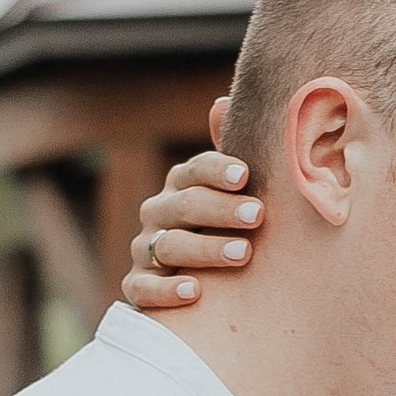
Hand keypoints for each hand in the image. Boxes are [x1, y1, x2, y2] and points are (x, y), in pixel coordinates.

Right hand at [124, 98, 264, 313]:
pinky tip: (195, 292)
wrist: (217, 291)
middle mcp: (158, 213)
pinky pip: (144, 289)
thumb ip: (233, 158)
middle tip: (257, 215)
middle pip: (184, 206)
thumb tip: (222, 103)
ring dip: (206, 249)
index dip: (216, 170)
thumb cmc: (232, 230)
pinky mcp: (138, 288)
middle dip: (221, 209)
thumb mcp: (237, 194)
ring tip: (242, 253)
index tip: (244, 175)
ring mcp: (146, 251)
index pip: (195, 171)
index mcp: (182, 185)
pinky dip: (167, 291)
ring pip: (169, 246)